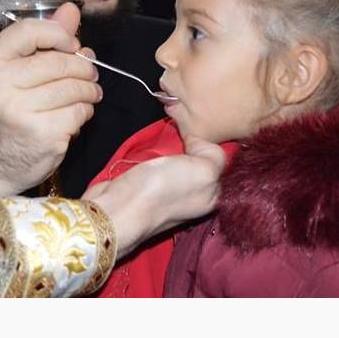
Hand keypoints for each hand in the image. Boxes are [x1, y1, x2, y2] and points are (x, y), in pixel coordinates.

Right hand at [0, 3, 100, 195]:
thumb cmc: (10, 109)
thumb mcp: (16, 71)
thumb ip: (44, 39)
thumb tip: (71, 10)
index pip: (29, 31)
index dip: (58, 34)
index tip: (71, 45)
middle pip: (59, 62)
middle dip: (83, 67)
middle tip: (89, 74)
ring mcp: (20, 111)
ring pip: (74, 87)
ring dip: (89, 91)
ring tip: (87, 94)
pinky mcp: (42, 134)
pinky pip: (79, 111)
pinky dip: (85, 112)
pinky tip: (76, 116)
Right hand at [83, 132, 225, 258]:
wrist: (117, 208)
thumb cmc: (163, 190)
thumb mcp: (204, 170)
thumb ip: (214, 156)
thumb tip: (196, 144)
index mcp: (211, 197)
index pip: (221, 163)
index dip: (211, 143)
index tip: (199, 130)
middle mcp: (194, 197)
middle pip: (199, 160)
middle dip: (192, 143)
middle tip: (182, 129)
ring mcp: (170, 193)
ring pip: (179, 159)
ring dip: (172, 146)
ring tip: (168, 132)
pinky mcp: (147, 187)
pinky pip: (159, 163)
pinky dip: (156, 153)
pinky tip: (153, 146)